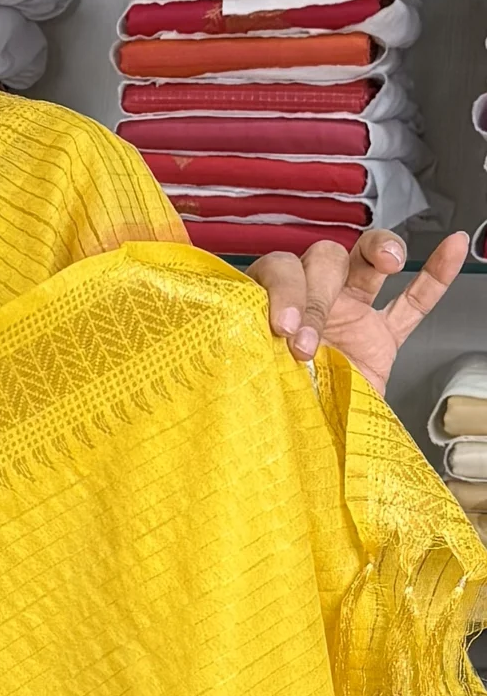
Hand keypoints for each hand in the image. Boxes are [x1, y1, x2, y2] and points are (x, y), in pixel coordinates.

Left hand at [249, 227, 469, 400]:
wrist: (300, 446)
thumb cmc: (270, 409)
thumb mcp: (253, 378)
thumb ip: (251, 355)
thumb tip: (243, 350)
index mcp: (270, 302)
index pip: (279, 268)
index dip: (283, 291)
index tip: (282, 327)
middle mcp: (308, 300)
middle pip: (320, 261)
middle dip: (315, 294)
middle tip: (306, 340)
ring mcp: (349, 313)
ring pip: (364, 262)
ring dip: (378, 252)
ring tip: (388, 260)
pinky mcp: (381, 336)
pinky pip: (413, 302)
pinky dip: (435, 276)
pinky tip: (452, 249)